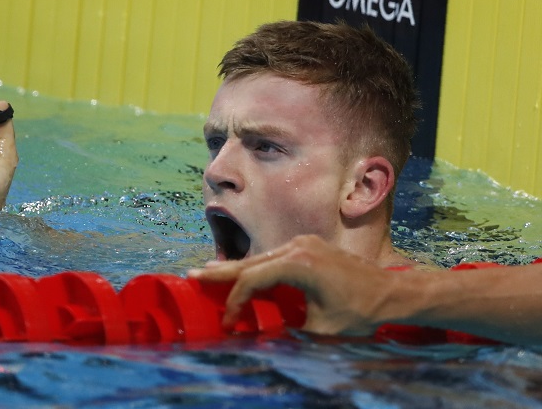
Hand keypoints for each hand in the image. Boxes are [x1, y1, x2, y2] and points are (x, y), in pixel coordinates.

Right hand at [188, 235, 397, 335]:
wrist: (392, 293)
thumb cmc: (359, 312)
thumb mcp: (321, 330)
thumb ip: (288, 332)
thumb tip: (259, 341)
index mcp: (298, 263)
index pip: (253, 280)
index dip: (235, 302)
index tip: (227, 323)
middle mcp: (297, 246)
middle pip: (250, 261)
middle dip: (220, 271)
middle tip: (191, 275)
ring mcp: (303, 243)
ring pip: (260, 257)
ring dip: (235, 268)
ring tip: (208, 273)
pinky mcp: (309, 246)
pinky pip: (273, 256)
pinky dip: (255, 266)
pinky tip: (242, 270)